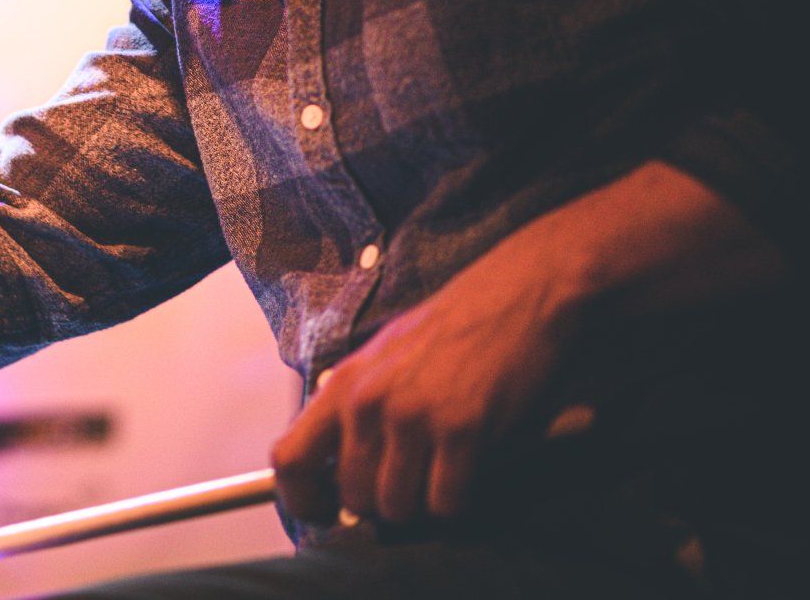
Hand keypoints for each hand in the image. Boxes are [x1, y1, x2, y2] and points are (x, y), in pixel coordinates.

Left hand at [270, 245, 577, 525]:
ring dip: (422, 505)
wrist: (519, 295)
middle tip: (412, 485)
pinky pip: (446, 504)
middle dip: (383, 504)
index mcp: (344, 383)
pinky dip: (458, 501)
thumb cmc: (453, 330)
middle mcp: (368, 401)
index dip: (301, 500)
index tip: (325, 514)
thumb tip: (340, 475)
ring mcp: (413, 416)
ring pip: (398, 507)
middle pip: (354, 496)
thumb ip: (357, 410)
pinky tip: (470, 471)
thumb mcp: (383, 358)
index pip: (290, 458)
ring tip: (443, 473)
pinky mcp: (461, 430)